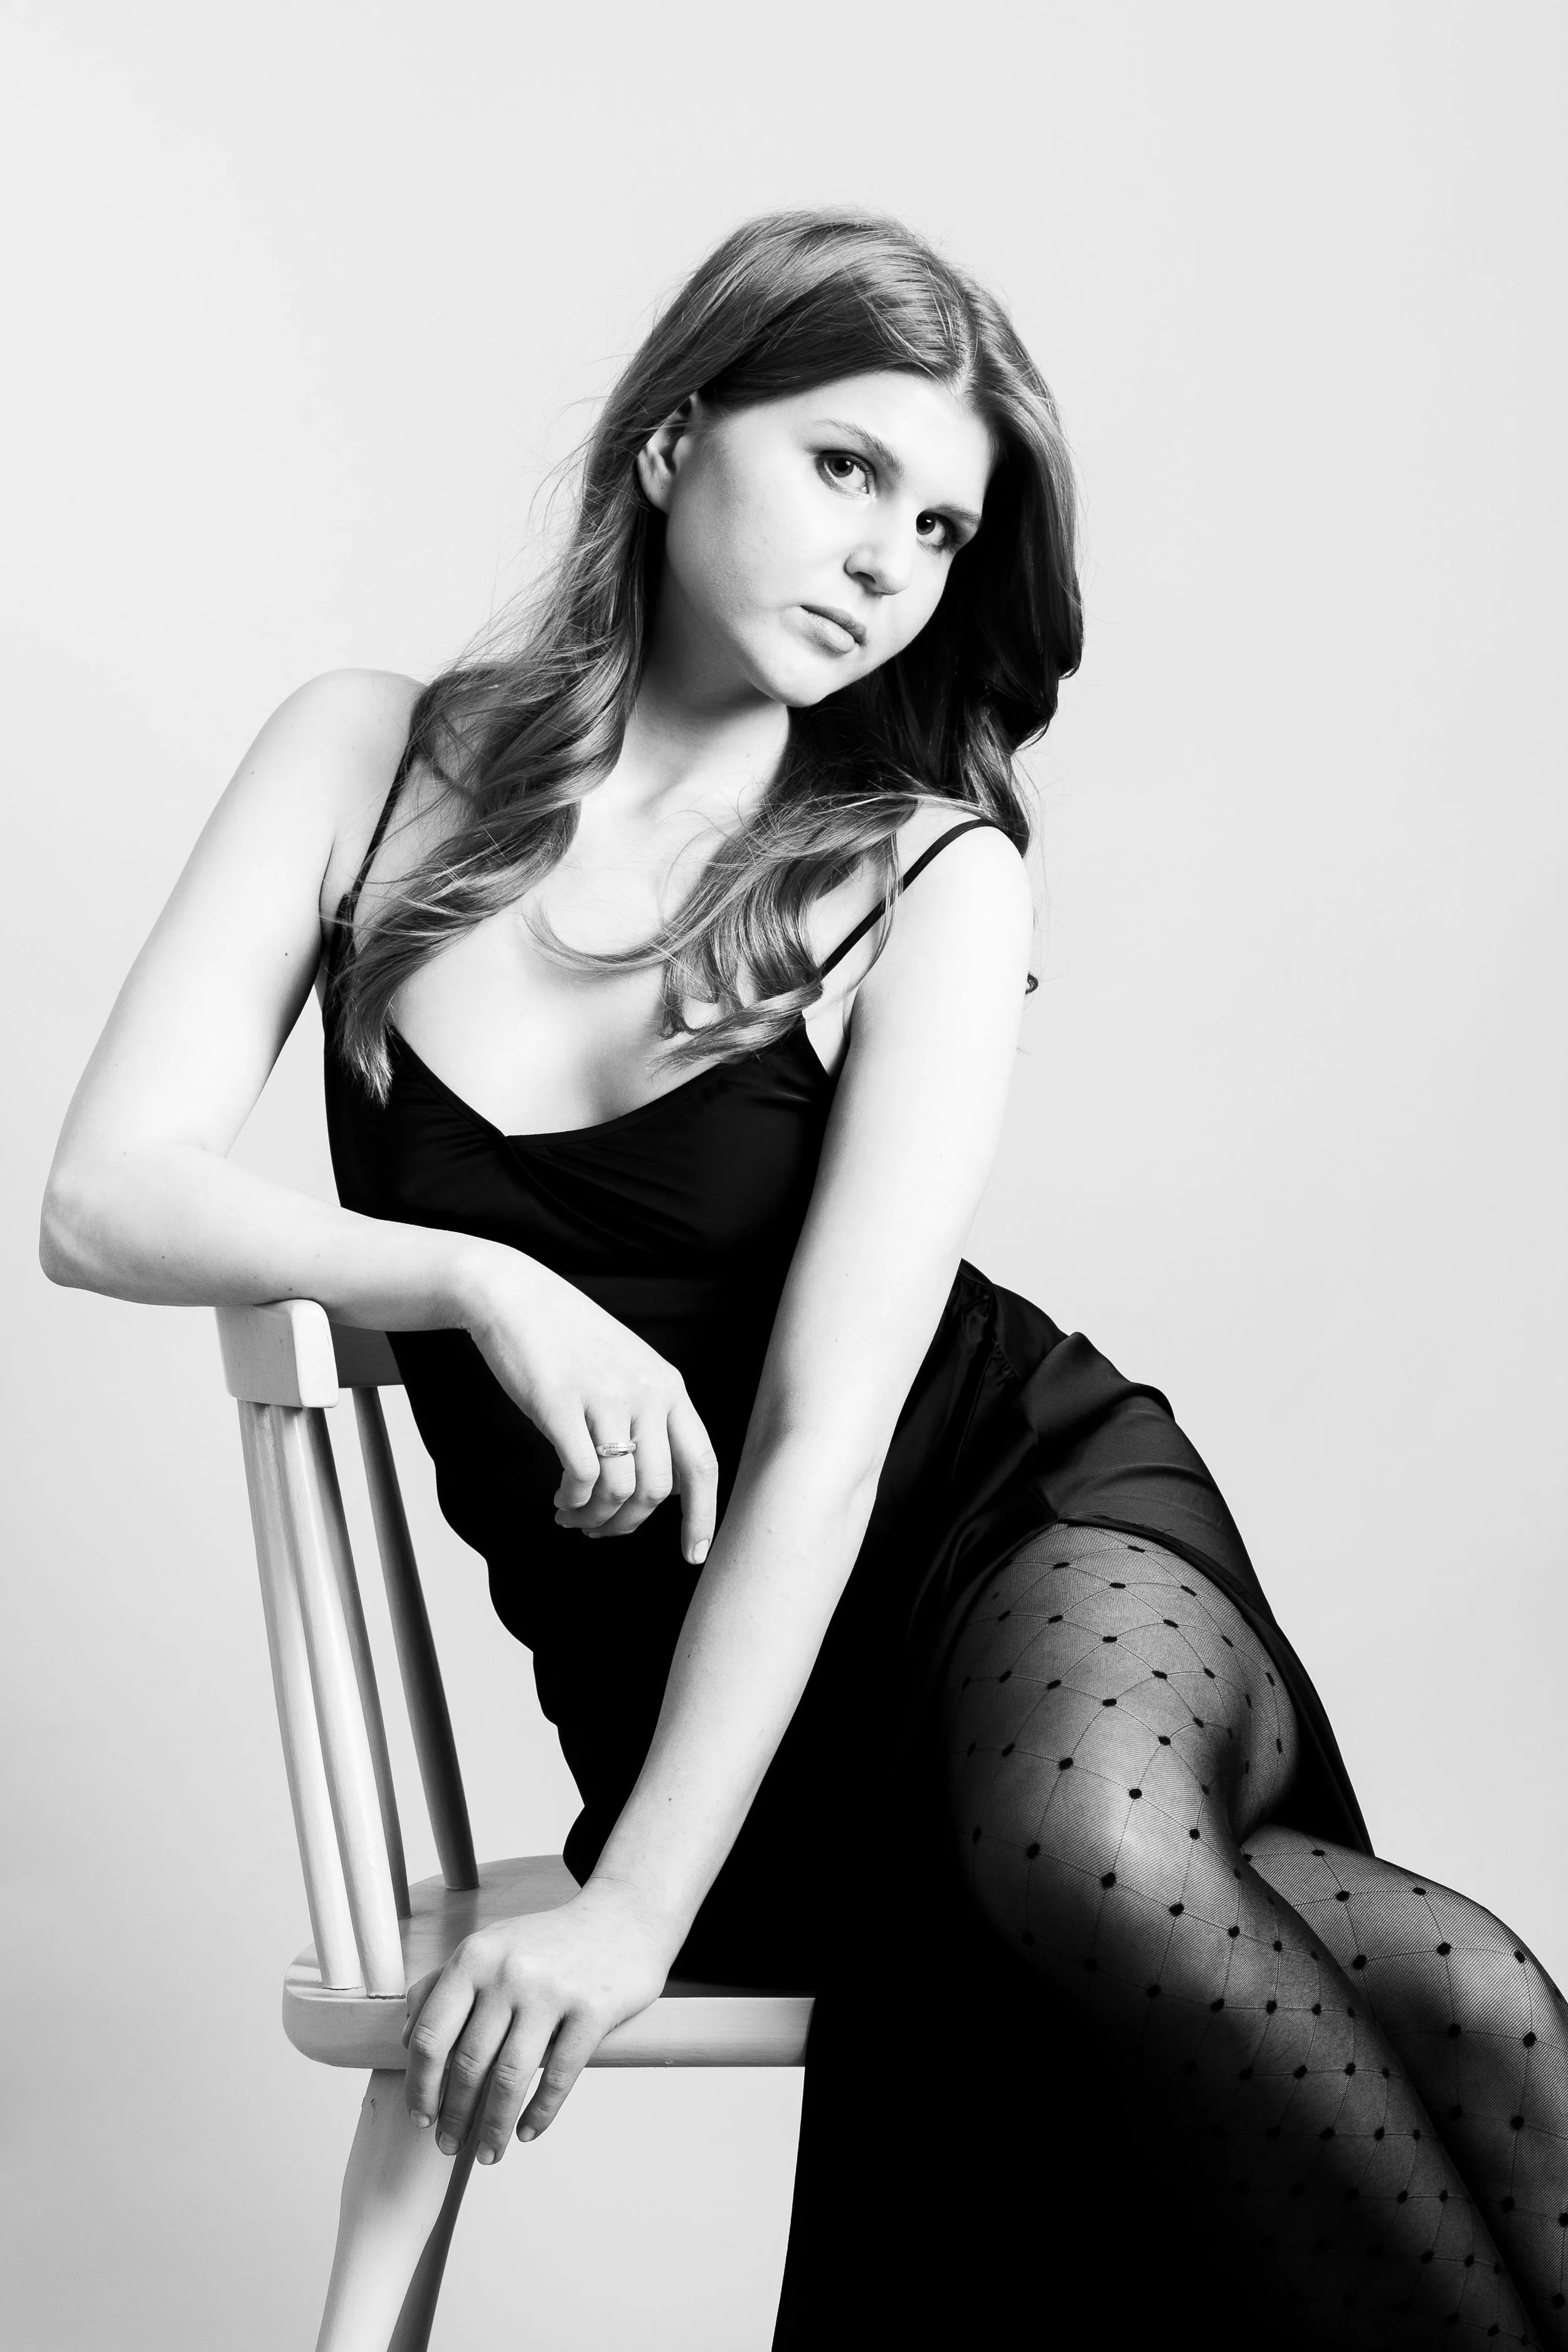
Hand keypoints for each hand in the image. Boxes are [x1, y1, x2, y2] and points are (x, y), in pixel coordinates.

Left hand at [401, 1885, 674, 2163]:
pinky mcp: (593, 2010)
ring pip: (510, 2078)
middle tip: (448, 2145)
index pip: (430, 2034)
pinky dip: (539, 2113)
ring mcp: (552, 1991)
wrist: (623, 1918)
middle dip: (454, 2115)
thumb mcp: (490, 1946)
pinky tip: (527, 2131)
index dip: (420, 2085)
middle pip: (467, 2063)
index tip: (420, 2116)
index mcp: (475, 1957)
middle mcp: (508, 1972)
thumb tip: (405, 2038)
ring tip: (487, 2153)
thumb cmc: (549, 1941)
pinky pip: (559, 2075)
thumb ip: (442, 1984)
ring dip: (492, 2127)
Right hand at [452, 1242, 719, 1562]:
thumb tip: (659, 1483)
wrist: (515, 1295)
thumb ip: (650, 1414)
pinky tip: (559, 1500)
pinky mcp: (562, 1406)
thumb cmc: (569, 1337)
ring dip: (596, 1518)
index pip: (702, 1463)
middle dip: (630, 1525)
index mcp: (669, 1387)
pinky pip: (580, 1476)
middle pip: (658, 1489)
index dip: (702, 1515)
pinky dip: (572, 1501)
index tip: (694, 1553)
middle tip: (600, 1532)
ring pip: (620, 1490)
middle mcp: (647, 1394)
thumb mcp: (629, 1367)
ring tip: (572, 1517)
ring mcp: (605, 1399)